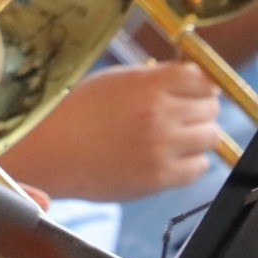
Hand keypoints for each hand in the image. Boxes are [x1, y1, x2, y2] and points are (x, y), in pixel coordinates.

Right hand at [0, 62, 219, 201]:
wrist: (47, 151)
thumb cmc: (73, 113)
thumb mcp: (111, 81)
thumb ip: (151, 80)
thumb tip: (188, 82)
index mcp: (146, 85)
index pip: (201, 80)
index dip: (200, 85)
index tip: (195, 91)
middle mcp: (159, 115)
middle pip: (210, 109)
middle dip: (199, 109)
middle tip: (182, 115)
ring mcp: (161, 148)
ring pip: (210, 137)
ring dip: (197, 136)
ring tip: (175, 137)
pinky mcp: (159, 178)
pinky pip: (198, 167)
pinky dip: (190, 162)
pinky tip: (168, 157)